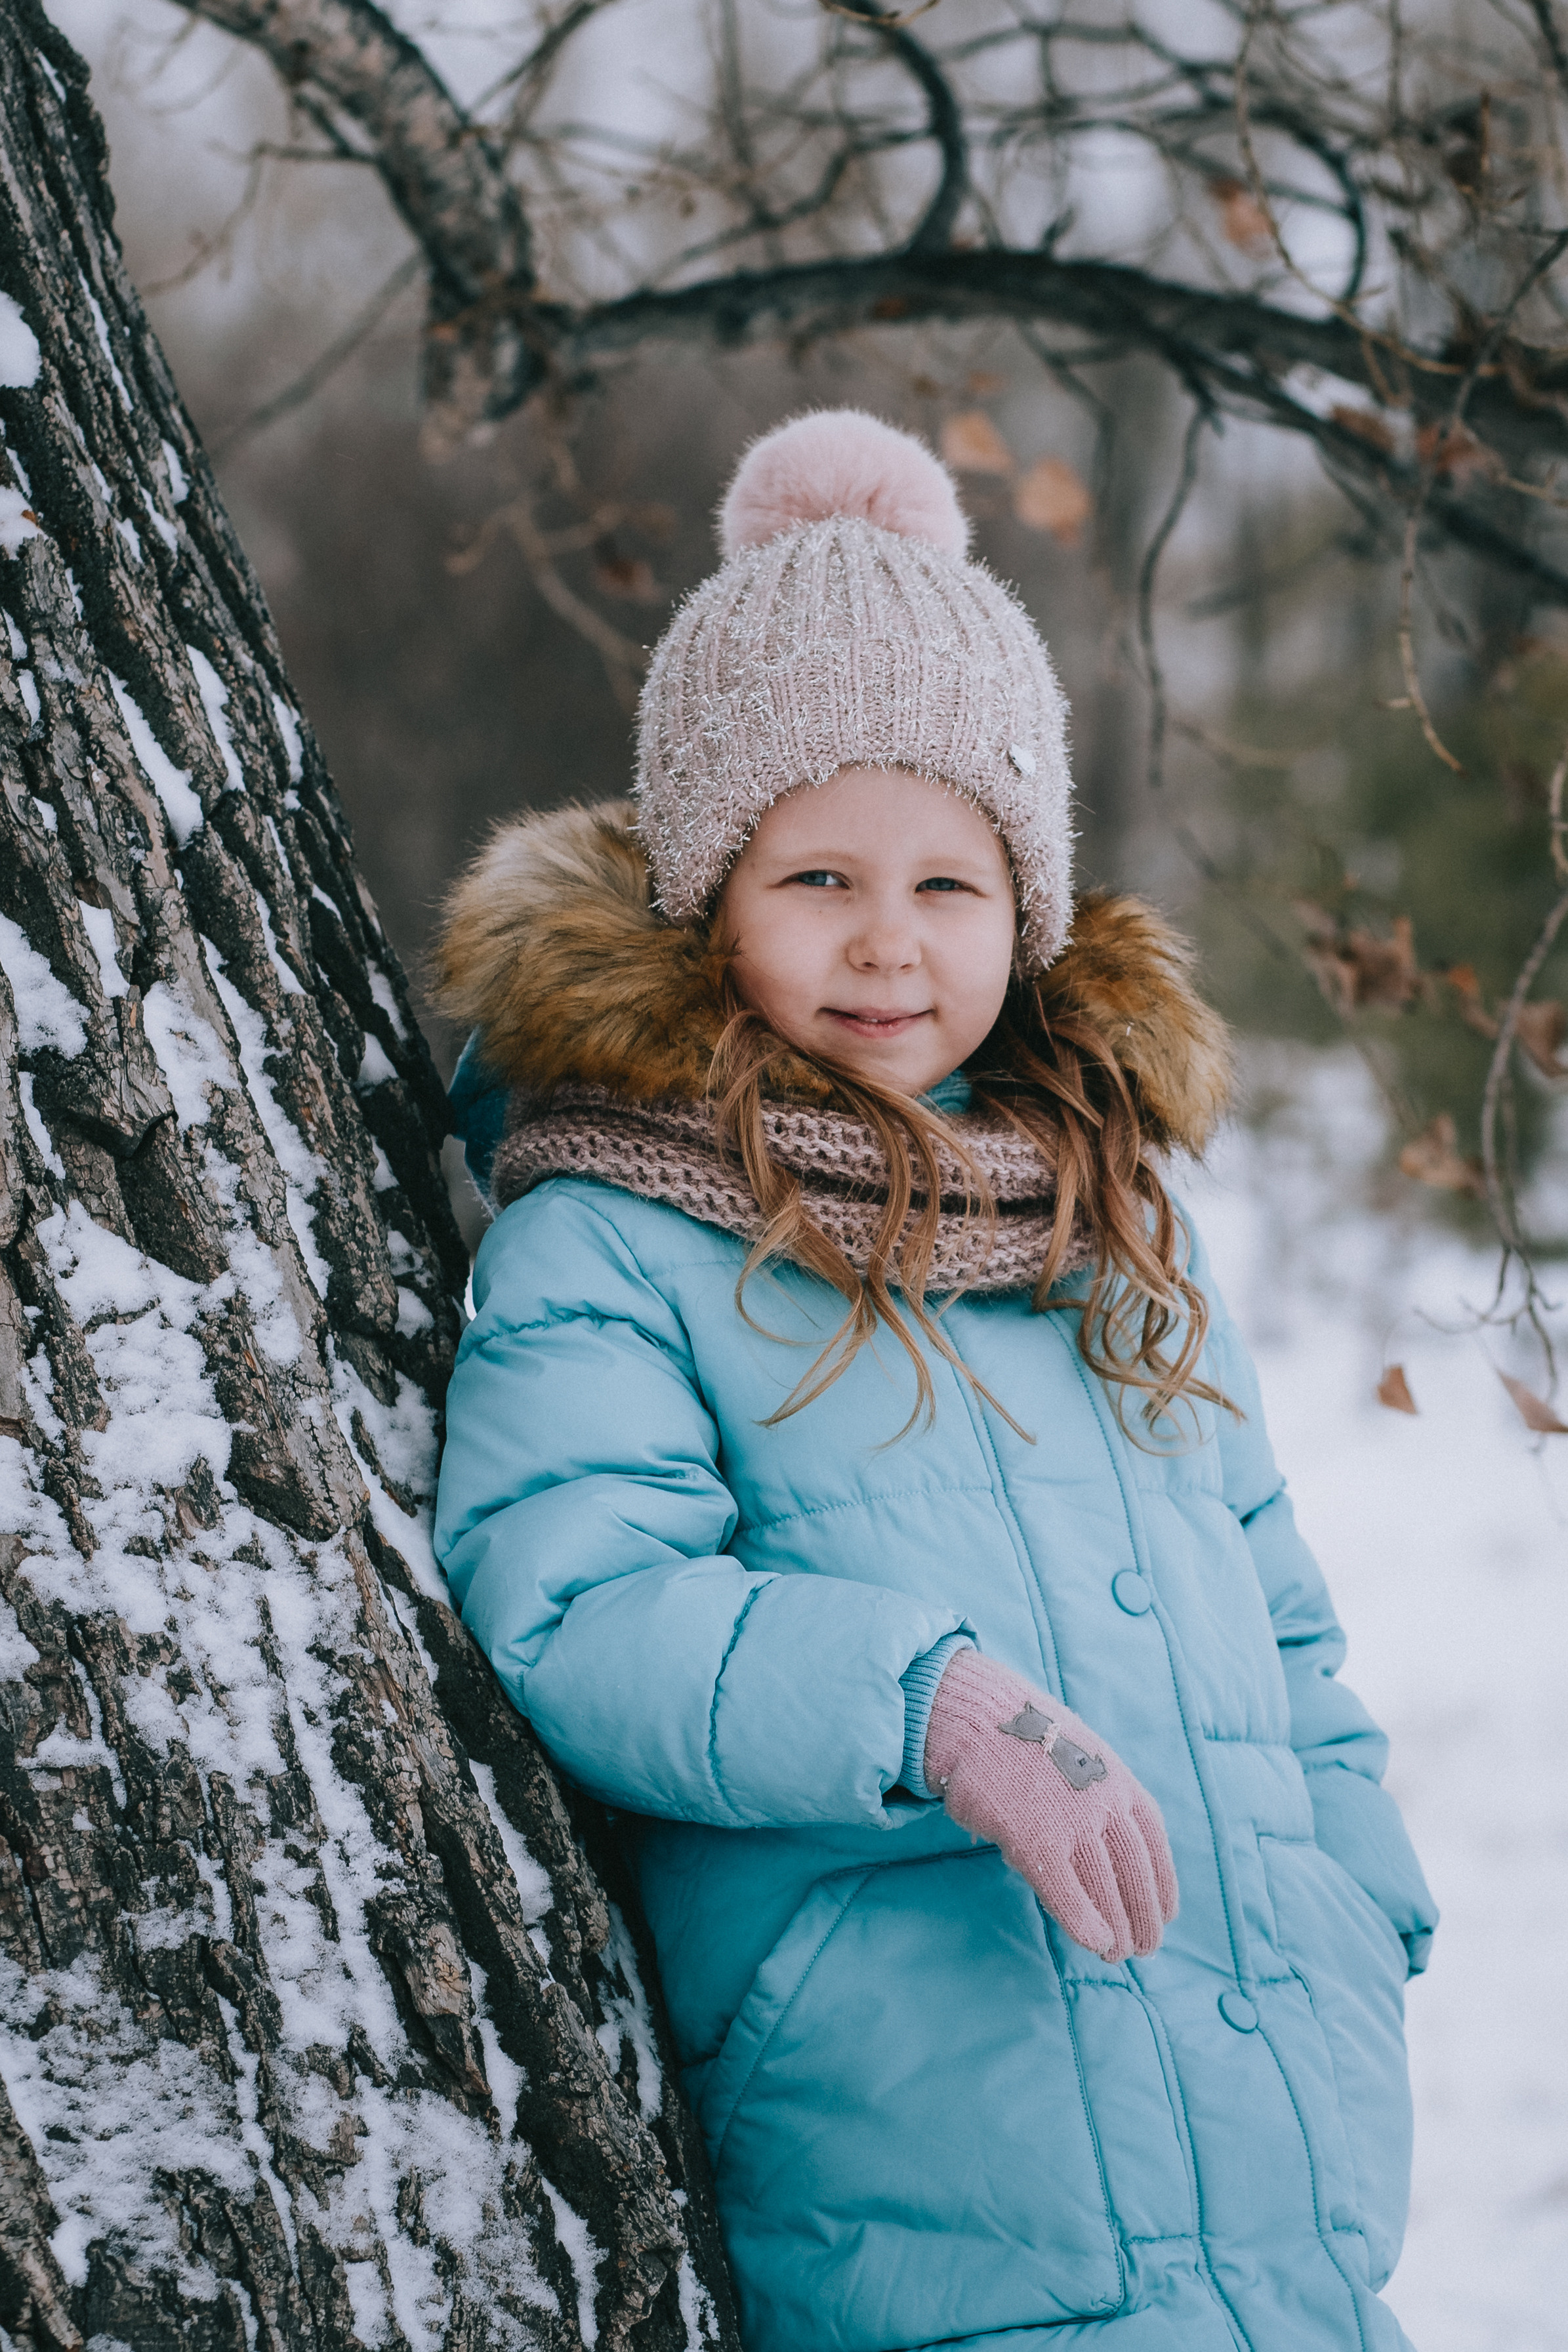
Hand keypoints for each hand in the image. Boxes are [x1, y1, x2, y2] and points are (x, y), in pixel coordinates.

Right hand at [924, 1648, 1177, 1961]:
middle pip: (1135, 1871)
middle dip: (1144, 1915)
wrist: (977, 1717)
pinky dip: (1083, 1921)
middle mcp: (1104, 1800)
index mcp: (1118, 1778)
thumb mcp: (1077, 1754)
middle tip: (1145, 1948)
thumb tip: (1104, 1837)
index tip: (1167, 1914)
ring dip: (1117, 1927)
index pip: (1153, 1843)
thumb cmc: (1021, 1738)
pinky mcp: (1035, 1838)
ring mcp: (1072, 1820)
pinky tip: (1093, 1942)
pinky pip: (1066, 1890)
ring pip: (1107, 1887)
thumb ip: (1097, 1793)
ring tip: (1116, 1954)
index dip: (1163, 1883)